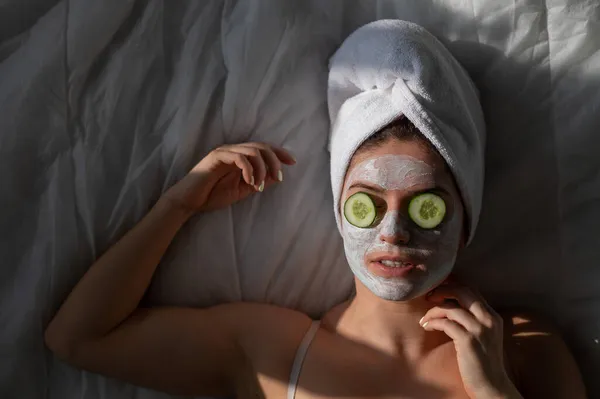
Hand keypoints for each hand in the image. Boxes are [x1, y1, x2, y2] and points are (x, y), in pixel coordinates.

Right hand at [164, 142, 295, 213]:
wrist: (190, 202)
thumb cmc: (213, 195)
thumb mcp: (242, 190)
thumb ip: (259, 182)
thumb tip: (277, 176)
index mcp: (241, 157)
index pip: (264, 149)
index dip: (280, 153)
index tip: (293, 162)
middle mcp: (234, 150)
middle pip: (262, 147)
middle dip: (275, 161)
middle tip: (279, 178)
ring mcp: (225, 151)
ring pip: (253, 151)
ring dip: (262, 168)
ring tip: (260, 186)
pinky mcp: (216, 156)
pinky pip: (239, 157)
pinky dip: (249, 169)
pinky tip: (251, 182)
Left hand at [420, 283, 521, 398]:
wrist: (492, 386)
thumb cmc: (482, 362)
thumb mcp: (483, 336)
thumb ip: (473, 320)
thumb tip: (450, 305)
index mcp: (493, 316)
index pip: (471, 290)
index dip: (452, 286)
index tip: (438, 292)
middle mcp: (489, 319)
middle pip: (463, 291)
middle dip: (442, 290)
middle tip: (429, 297)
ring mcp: (479, 329)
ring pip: (450, 307)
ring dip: (433, 311)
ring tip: (424, 320)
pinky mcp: (468, 340)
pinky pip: (445, 323)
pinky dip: (433, 322)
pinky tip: (427, 327)